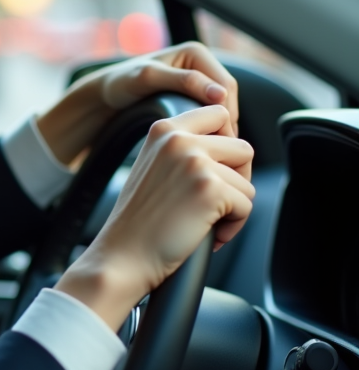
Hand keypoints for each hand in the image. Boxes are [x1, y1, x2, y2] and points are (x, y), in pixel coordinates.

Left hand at [37, 42, 240, 165]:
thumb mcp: (149, 79)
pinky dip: (211, 126)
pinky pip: (211, 111)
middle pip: (228, 98)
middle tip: (218, 150)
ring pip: (222, 107)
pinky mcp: (194, 93)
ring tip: (212, 151)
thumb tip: (220, 94)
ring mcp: (199, 78)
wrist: (107, 92)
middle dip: (225, 122)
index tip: (219, 141)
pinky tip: (203, 144)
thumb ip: (184, 82)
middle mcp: (201, 62)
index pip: (226, 86)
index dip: (226, 114)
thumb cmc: (122, 83)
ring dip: (220, 127)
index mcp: (196, 52)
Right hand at [54, 105, 254, 330]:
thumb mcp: (155, 167)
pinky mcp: (210, 189)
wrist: (122, 255)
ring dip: (234, 207)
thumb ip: (185, 148)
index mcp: (163, 129)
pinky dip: (233, 227)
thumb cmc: (139, 220)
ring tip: (202, 222)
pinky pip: (247, 205)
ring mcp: (194, 162)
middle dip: (237, 179)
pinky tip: (206, 235)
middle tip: (213, 202)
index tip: (214, 172)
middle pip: (242, 148)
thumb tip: (232, 140)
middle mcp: (178, 138)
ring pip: (247, 182)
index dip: (227, 146)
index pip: (219, 114)